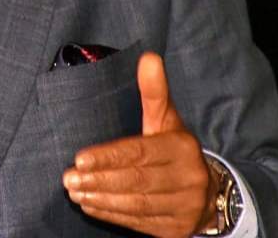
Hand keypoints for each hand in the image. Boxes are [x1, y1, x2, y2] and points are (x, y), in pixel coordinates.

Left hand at [62, 52, 217, 237]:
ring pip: (138, 204)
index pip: (140, 152)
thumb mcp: (166, 119)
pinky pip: (141, 223)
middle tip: (68, 178)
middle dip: (99, 180)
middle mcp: (189, 178)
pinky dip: (113, 215)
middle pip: (137, 180)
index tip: (79, 159)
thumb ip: (154, 91)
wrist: (209, 191)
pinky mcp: (178, 230)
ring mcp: (185, 207)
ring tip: (75, 192)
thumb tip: (148, 57)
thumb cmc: (173, 149)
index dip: (109, 157)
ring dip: (102, 199)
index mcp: (183, 148)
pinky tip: (91, 206)